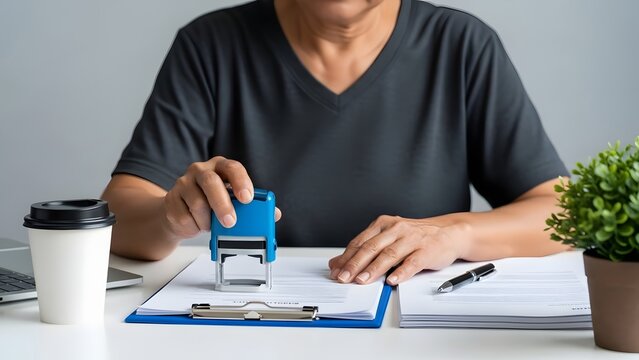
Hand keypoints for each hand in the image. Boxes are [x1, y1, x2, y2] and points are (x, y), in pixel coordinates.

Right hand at [163, 156, 280, 238]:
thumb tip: (274, 213)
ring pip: (197, 203)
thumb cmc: (212, 203)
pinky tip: (198, 224)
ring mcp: (183, 183)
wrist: (180, 212)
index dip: (241, 182)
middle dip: (223, 204)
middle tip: (232, 222)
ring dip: (208, 220)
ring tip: (212, 225)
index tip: (247, 198)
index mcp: (220, 166)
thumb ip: (253, 206)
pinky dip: (195, 226)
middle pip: (211, 182)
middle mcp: (201, 170)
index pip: (232, 168)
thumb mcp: (234, 201)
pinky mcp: (171, 199)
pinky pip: (184, 217)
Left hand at [328, 215, 466, 284]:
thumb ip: (366, 248)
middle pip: (371, 248)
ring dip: (373, 269)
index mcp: (384, 224)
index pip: (360, 242)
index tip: (335, 270)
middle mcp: (396, 229)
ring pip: (389, 255)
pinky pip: (412, 262)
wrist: (449, 232)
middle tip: (343, 277)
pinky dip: (401, 272)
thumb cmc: (415, 237)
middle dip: (354, 264)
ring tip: (362, 281)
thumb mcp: (389, 237)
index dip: (346, 257)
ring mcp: (412, 239)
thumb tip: (338, 262)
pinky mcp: (426, 250)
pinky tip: (392, 281)